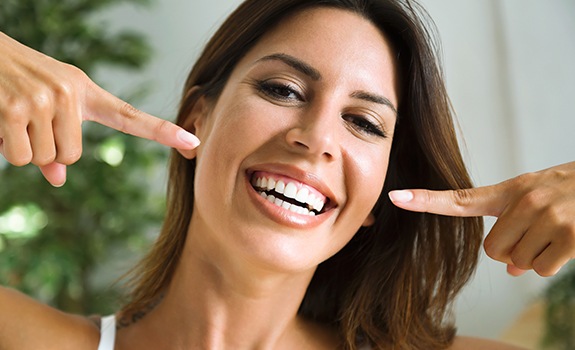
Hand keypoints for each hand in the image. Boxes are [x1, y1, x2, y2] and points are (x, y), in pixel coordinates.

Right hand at [0, 32, 199, 186]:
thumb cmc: (15, 81)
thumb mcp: (44, 106)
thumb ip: (58, 141)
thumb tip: (59, 178)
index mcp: (85, 92)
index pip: (129, 116)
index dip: (162, 132)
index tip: (193, 141)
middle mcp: (70, 93)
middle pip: (71, 157)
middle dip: (47, 151)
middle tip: (27, 122)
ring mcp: (43, 100)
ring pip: (46, 160)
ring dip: (24, 149)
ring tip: (11, 116)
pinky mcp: (13, 109)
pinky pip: (21, 157)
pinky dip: (5, 149)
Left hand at [389, 162, 574, 276]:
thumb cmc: (571, 193)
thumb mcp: (538, 200)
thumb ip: (514, 228)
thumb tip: (510, 270)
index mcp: (510, 191)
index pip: (460, 199)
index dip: (425, 200)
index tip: (396, 197)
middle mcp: (524, 200)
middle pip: (492, 251)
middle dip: (512, 253)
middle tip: (536, 234)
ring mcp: (546, 217)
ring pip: (517, 263)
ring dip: (535, 259)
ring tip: (556, 233)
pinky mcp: (569, 235)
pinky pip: (541, 269)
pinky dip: (552, 265)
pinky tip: (567, 243)